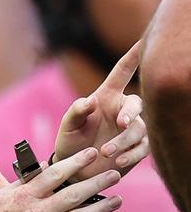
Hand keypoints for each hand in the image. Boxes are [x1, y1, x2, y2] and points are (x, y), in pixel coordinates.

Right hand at [0, 148, 120, 211]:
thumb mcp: (1, 196)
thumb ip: (24, 182)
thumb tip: (44, 167)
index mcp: (23, 196)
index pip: (55, 174)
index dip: (76, 162)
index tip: (91, 153)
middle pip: (73, 194)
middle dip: (97, 183)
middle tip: (115, 174)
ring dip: (100, 209)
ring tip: (117, 201)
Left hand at [54, 41, 147, 178]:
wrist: (74, 170)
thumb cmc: (70, 142)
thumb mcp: (68, 125)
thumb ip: (76, 110)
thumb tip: (90, 101)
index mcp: (106, 97)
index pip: (122, 72)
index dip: (133, 56)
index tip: (142, 42)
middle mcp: (121, 110)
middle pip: (137, 103)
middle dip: (131, 113)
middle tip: (121, 124)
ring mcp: (131, 129)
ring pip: (139, 129)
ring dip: (124, 140)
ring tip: (106, 152)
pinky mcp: (136, 148)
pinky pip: (142, 148)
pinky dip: (131, 154)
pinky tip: (117, 162)